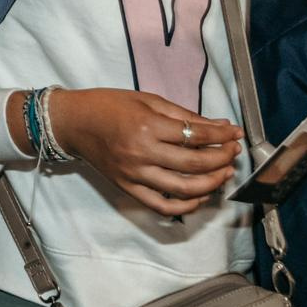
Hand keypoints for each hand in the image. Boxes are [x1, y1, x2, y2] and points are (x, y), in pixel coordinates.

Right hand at [46, 88, 242, 216]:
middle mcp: (141, 153)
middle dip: (222, 159)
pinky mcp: (128, 188)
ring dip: (212, 183)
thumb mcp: (147, 100)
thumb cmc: (107, 106)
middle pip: (195, 164)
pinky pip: (163, 206)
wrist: (72, 122)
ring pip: (185, 189)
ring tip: (223, 173)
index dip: (222, 136)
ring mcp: (134, 174)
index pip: (196, 136)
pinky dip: (187, 206)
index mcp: (147, 126)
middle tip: (232, 152)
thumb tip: (220, 127)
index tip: (235, 133)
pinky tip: (200, 195)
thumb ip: (184, 115)